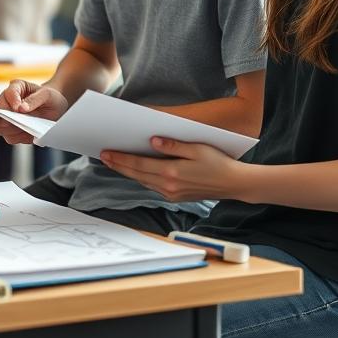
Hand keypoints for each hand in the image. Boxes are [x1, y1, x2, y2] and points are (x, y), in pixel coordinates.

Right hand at [0, 80, 68, 144]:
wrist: (55, 110)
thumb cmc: (50, 98)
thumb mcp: (47, 95)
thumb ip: (35, 99)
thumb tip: (21, 109)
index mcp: (16, 87)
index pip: (8, 93)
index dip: (12, 102)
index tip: (18, 109)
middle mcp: (7, 102)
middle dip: (6, 119)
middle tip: (17, 122)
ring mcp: (7, 117)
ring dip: (12, 130)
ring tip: (27, 128)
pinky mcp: (11, 130)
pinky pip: (10, 137)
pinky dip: (19, 138)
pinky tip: (29, 134)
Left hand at [100, 137, 246, 202]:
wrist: (233, 184)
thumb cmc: (218, 162)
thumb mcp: (197, 148)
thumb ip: (173, 145)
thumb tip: (152, 140)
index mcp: (172, 172)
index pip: (139, 164)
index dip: (121, 158)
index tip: (106, 152)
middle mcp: (168, 186)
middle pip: (136, 174)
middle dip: (119, 165)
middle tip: (103, 156)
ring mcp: (171, 194)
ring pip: (143, 181)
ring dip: (128, 172)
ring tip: (115, 162)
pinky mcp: (175, 197)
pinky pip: (152, 186)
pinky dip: (141, 178)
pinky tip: (136, 171)